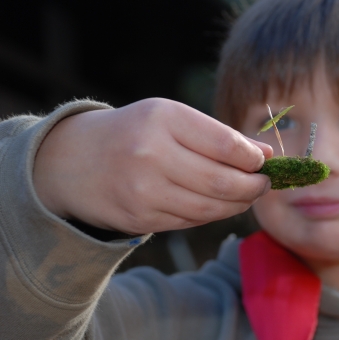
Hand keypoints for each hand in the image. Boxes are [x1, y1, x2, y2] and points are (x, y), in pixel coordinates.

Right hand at [33, 98, 272, 233]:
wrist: (73, 160)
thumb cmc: (135, 132)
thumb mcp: (170, 118)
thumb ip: (217, 135)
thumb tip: (265, 155)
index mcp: (163, 119)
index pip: (225, 144)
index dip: (252, 158)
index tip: (264, 161)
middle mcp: (151, 154)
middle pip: (222, 181)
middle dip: (253, 186)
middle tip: (265, 184)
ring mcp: (144, 190)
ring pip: (210, 207)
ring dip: (238, 204)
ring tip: (248, 194)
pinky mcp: (140, 217)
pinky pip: (191, 220)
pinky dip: (213, 214)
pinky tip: (221, 204)